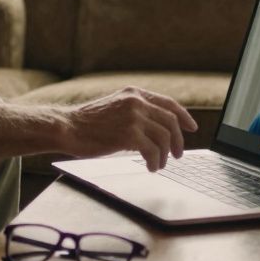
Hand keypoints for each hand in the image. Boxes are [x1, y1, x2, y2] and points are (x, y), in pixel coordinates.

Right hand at [64, 87, 198, 171]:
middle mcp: (136, 102)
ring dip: (165, 155)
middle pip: (170, 122)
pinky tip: (151, 166)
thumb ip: (135, 111)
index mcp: (134, 93)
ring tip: (158, 164)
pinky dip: (155, 161)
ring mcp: (133, 117)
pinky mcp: (129, 134)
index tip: (191, 127)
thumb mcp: (114, 107)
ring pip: (164, 138)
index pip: (168, 103)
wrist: (67, 128)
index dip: (183, 116)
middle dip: (178, 141)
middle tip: (178, 155)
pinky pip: (153, 151)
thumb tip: (156, 128)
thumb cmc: (87, 123)